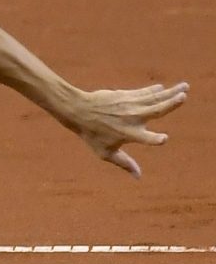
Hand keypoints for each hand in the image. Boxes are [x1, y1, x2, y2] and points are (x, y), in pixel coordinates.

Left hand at [58, 82, 188, 177]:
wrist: (78, 110)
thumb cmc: (92, 135)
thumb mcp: (105, 152)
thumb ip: (124, 163)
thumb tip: (139, 177)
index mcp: (130, 134)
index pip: (146, 138)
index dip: (155, 139)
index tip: (164, 138)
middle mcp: (133, 119)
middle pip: (156, 110)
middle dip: (171, 103)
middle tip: (183, 96)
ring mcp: (130, 105)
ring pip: (154, 98)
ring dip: (170, 92)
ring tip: (185, 86)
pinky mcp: (126, 95)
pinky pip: (144, 92)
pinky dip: (153, 90)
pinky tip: (162, 87)